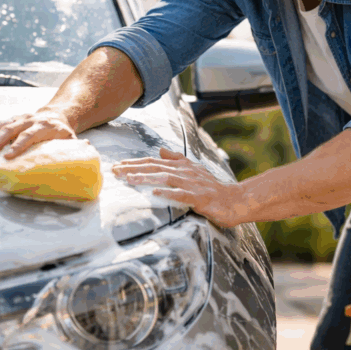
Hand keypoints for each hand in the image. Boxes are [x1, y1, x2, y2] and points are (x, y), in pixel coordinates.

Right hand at [0, 109, 76, 160]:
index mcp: (44, 126)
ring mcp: (17, 118)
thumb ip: (74, 149)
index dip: (20, 144)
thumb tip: (82, 153)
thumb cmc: (63, 133)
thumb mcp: (71, 140)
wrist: (57, 115)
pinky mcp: (9, 119)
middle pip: (11, 130)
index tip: (10, 155)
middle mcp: (28, 120)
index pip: (30, 134)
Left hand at [112, 148, 247, 227]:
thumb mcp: (193, 170)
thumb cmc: (212, 188)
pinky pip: (182, 194)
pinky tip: (155, 193)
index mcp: (182, 166)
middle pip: (156, 168)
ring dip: (146, 178)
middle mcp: (185, 172)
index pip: (154, 162)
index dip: (136, 163)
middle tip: (115, 171)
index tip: (118, 165)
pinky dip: (168, 193)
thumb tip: (160, 149)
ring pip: (166, 178)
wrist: (235, 200)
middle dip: (134, 169)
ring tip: (129, 179)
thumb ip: (176, 159)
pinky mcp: (200, 198)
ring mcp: (192, 184)